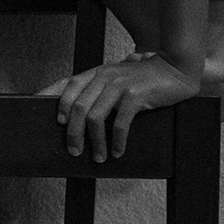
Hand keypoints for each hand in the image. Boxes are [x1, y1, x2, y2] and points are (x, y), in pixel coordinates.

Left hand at [50, 51, 200, 161]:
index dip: (53, 101)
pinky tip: (117, 151)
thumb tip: (79, 112)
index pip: (67, 84)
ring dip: (94, 142)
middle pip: (77, 107)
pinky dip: (116, 141)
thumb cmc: (144, 78)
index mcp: (97, 73)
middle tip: (74, 150)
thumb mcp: (117, 77)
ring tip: (97, 156)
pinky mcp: (136, 95)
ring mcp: (119, 85)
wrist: (175, 68)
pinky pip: (119, 123)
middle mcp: (104, 77)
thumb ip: (99, 87)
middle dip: (72, 133)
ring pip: (95, 117)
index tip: (49, 120)